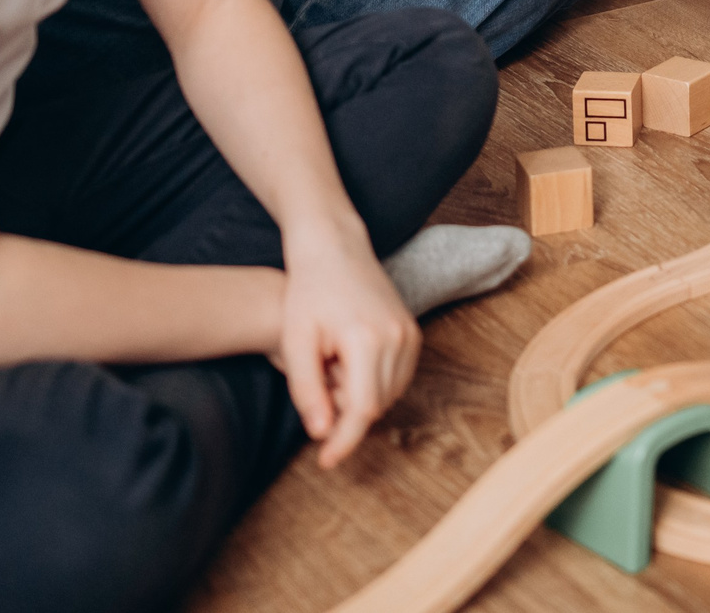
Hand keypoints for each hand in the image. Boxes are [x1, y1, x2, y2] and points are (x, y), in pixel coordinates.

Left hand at [275, 221, 417, 468]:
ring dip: (359, 396)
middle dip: (345, 410)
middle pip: (376, 405)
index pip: (363, 410)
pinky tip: (346, 362)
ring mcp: (410, 334)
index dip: (344, 441)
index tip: (325, 462)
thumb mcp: (296, 341)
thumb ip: (307, 390)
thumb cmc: (308, 291)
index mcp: (368, 340)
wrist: (333, 247)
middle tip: (316, 383)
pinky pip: (397, 376)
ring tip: (329, 367)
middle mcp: (398, 338)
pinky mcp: (413, 331)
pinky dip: (372, 382)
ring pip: (388, 394)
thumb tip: (321, 434)